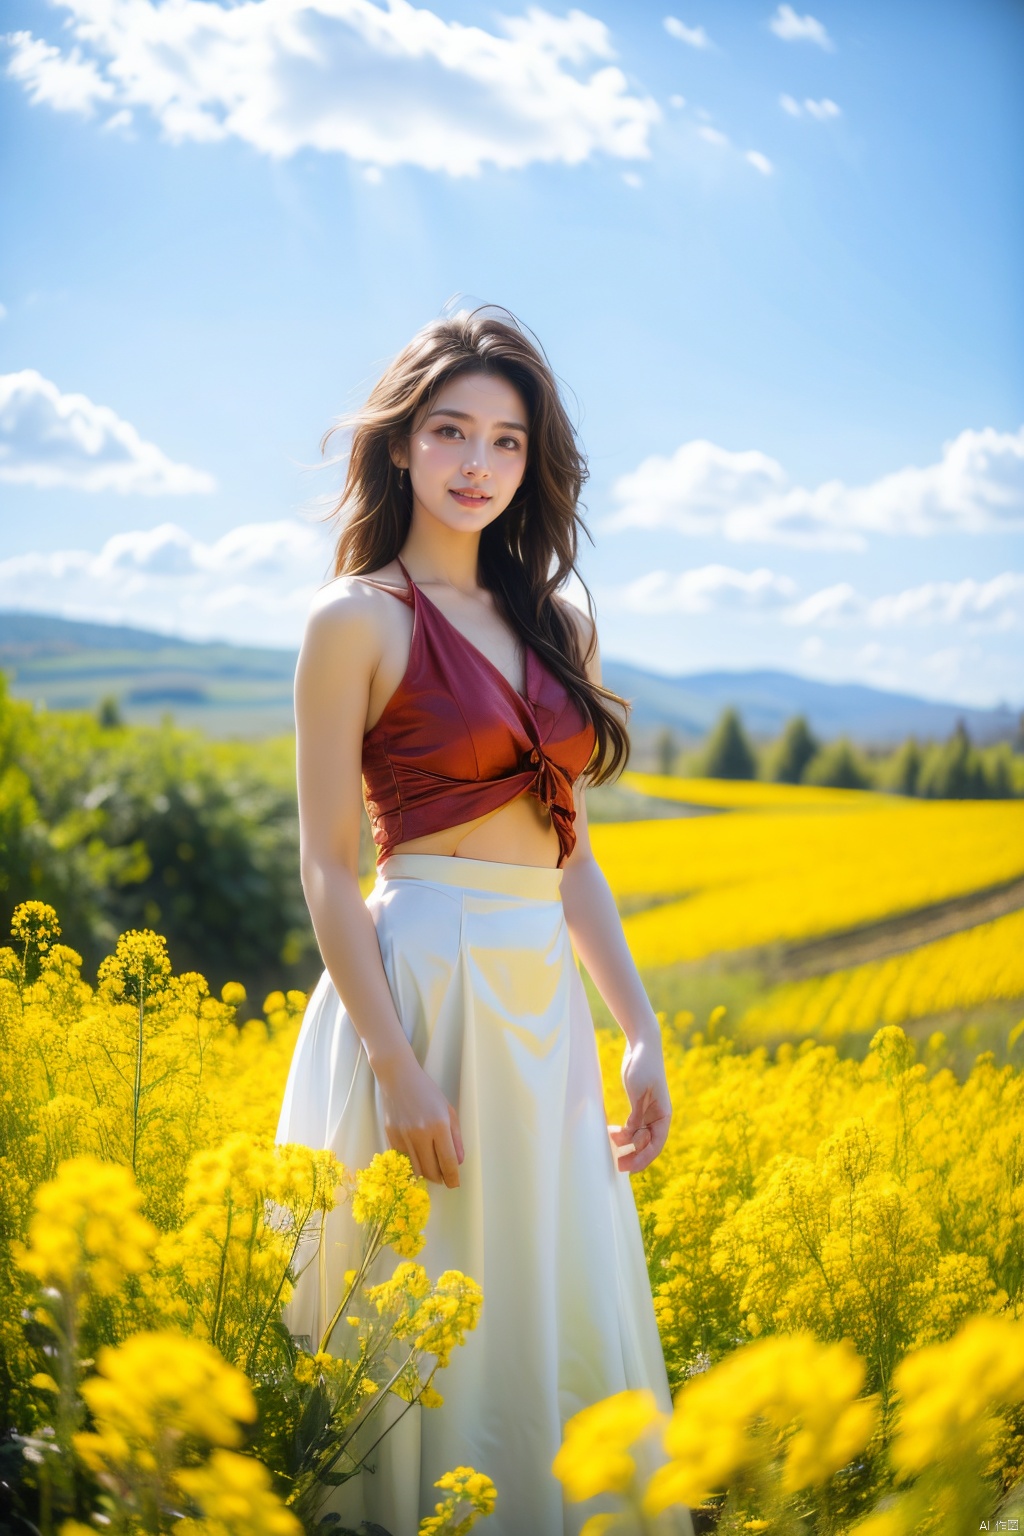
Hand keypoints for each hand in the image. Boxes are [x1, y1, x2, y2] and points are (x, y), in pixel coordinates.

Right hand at [374, 1050, 464, 1187]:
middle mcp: (421, 1134)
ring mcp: (404, 1137)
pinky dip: (412, 1163)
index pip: (448, 1161)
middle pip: (431, 1170)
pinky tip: (418, 1158)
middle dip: (440, 1178)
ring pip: (416, 1169)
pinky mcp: (391, 1138)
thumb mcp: (448, 1110)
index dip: (452, 1177)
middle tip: (445, 1179)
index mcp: (439, 1125)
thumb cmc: (427, 1091)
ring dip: (426, 1174)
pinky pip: (403, 1160)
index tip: (454, 1184)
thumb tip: (458, 1162)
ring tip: (433, 1171)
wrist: (399, 1078)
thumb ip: (455, 1138)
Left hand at [609, 1030, 671, 1173]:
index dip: (643, 1158)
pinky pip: (632, 1126)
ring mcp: (648, 1112)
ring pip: (638, 1136)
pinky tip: (611, 1133)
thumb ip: (636, 1115)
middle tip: (618, 1165)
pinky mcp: (638, 1106)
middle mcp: (657, 1116)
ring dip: (626, 1144)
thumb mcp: (638, 1092)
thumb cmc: (643, 1066)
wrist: (641, 1044)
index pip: (656, 1144)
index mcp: (663, 1114)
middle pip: (647, 1144)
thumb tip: (631, 1137)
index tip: (629, 1167)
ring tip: (610, 1144)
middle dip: (634, 1155)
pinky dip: (623, 1132)